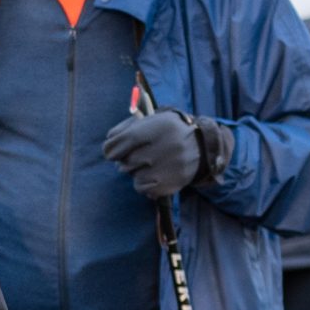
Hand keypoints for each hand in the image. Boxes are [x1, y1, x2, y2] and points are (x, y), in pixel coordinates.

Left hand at [103, 109, 222, 198]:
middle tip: (139, 156)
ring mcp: (170, 167)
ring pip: (132, 175)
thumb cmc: (167, 133)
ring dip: (135, 172)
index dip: (112, 148)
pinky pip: (141, 188)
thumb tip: (108, 143)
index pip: (123, 141)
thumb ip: (126, 128)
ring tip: (150, 164)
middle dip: (126, 160)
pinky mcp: (171, 183)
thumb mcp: (151, 121)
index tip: (112, 152)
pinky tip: (154, 175)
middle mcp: (166, 146)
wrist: (201, 147)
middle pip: (126, 161)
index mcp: (159, 127)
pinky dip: (142, 183)